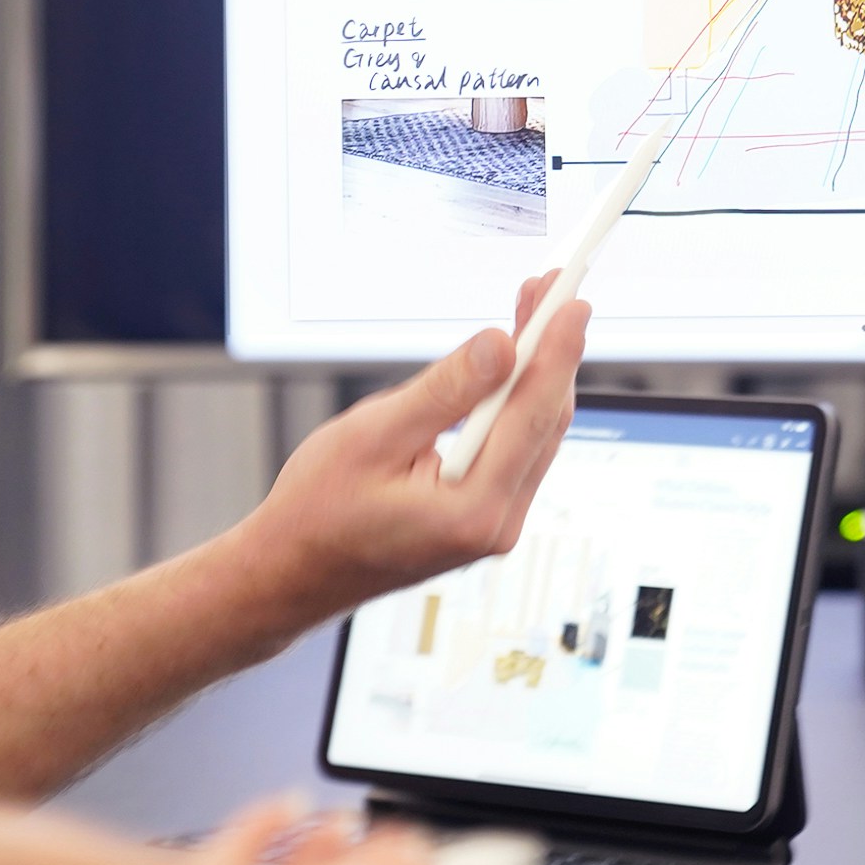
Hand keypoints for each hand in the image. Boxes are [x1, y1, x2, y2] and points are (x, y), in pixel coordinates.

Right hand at [233, 271, 589, 625]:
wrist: (291, 573)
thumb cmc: (318, 512)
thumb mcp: (374, 436)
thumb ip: (444, 391)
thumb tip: (501, 346)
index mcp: (473, 511)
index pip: (532, 416)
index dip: (557, 351)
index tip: (572, 302)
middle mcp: (496, 525)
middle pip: (544, 422)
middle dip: (550, 350)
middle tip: (550, 291)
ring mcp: (492, 525)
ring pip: (533, 435)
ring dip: (534, 372)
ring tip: (532, 314)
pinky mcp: (481, 516)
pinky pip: (513, 450)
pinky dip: (514, 402)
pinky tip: (508, 367)